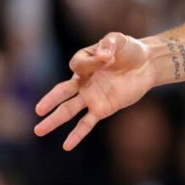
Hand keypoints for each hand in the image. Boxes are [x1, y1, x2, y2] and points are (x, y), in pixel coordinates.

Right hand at [33, 32, 155, 150]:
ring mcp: (91, 97)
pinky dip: (77, 134)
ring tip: (38, 130)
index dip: (91, 62)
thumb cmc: (129, 50)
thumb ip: (108, 44)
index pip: (77, 65)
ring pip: (69, 110)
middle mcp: (82, 81)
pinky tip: (66, 145)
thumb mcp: (118, 40)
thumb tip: (103, 56)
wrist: (147, 64)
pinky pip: (87, 123)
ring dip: (54, 120)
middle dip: (50, 101)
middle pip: (62, 92)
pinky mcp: (102, 108)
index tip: (106, 57)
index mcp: (83, 62)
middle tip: (37, 110)